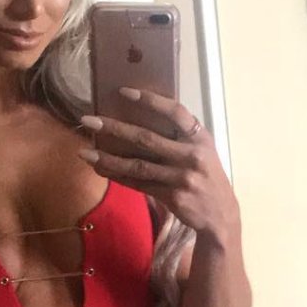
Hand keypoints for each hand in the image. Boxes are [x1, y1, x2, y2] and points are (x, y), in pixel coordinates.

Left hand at [77, 88, 237, 240]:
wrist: (221, 215)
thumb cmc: (207, 177)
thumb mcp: (203, 151)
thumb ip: (180, 137)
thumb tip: (141, 121)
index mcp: (199, 138)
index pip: (175, 112)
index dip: (150, 100)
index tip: (124, 92)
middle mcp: (191, 155)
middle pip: (147, 138)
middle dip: (115, 128)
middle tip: (89, 121)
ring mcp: (182, 177)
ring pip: (138, 165)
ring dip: (108, 158)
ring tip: (85, 153)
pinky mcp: (173, 197)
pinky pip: (139, 184)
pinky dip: (118, 176)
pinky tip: (101, 169)